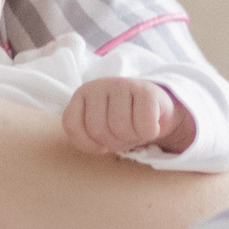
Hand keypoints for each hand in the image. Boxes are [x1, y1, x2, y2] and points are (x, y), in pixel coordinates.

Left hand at [62, 77, 190, 156]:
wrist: (157, 110)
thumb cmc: (123, 122)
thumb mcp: (98, 130)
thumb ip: (84, 135)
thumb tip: (92, 144)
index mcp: (82, 95)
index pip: (71, 124)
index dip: (87, 143)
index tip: (100, 144)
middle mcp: (99, 85)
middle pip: (97, 129)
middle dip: (112, 141)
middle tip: (123, 135)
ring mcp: (122, 84)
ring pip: (120, 127)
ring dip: (131, 137)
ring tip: (136, 129)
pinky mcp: (146, 90)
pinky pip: (144, 125)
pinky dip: (149, 132)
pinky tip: (151, 124)